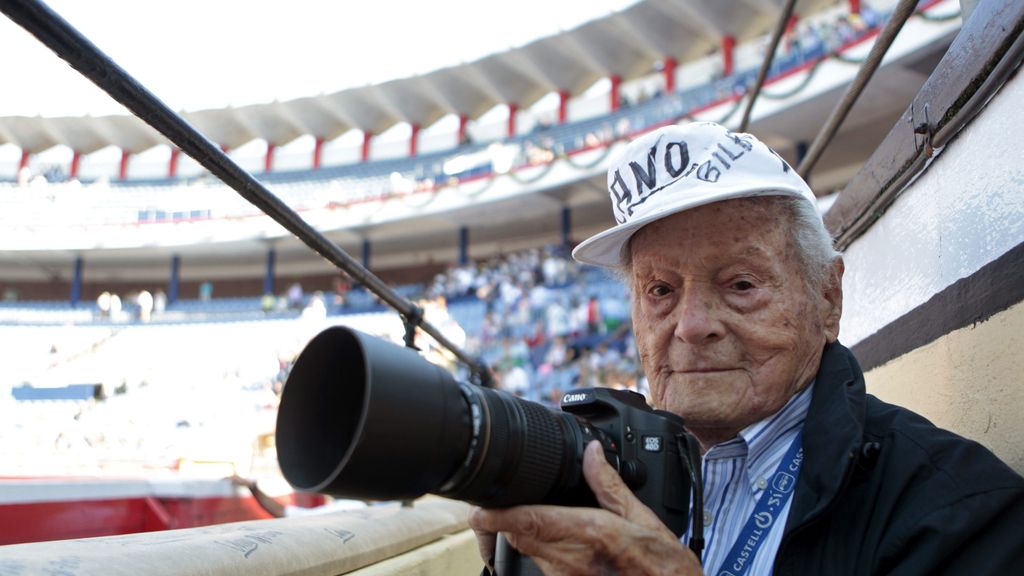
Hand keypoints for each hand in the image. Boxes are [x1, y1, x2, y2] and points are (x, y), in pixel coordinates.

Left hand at [469, 440, 702, 575]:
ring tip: (531, 512)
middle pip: (517, 534)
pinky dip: (543, 549)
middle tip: (499, 498)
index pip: (526, 521)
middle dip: (504, 516)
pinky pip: (544, 565)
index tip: (476, 506)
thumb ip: (611, 485)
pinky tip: (559, 540)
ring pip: (527, 550)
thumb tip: (593, 452)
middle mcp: (569, 558)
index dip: (493, 514)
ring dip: (524, 531)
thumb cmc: (663, 567)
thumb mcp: (643, 518)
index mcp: (587, 532)